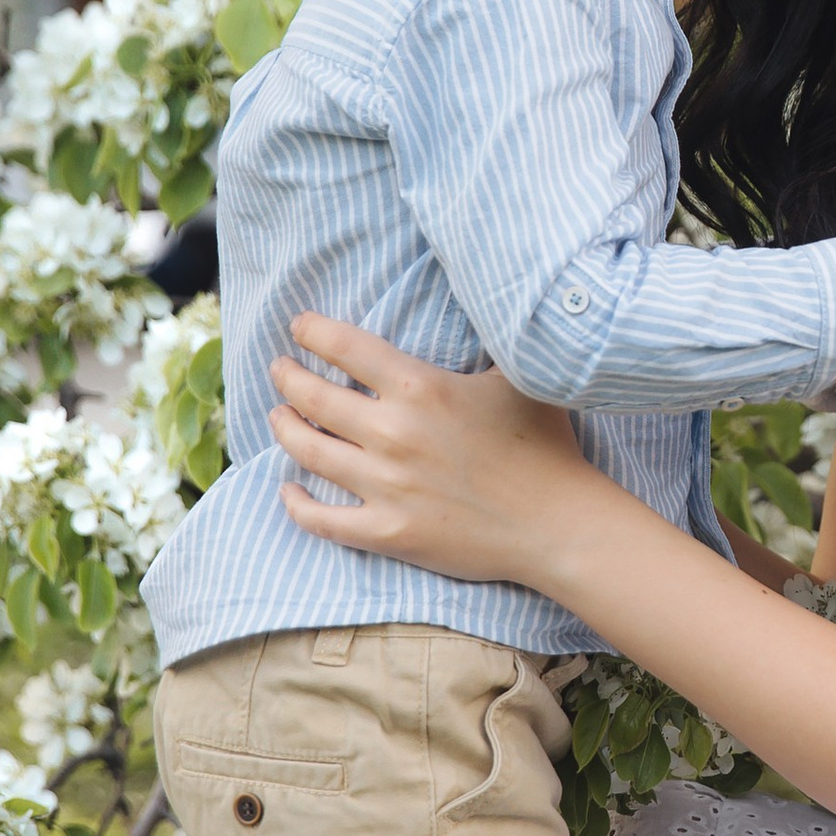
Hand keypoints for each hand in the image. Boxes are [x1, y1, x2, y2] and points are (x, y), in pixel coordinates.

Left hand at [268, 315, 603, 585]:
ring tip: (276, 416)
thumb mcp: (515, 377)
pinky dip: (296, 503)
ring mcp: (386, 486)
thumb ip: (481, 343)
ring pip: (308, 451)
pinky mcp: (389, 531)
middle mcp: (393, 433)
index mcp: (420, 387)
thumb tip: (473, 303)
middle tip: (279, 369)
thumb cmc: (545, 445)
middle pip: (313, 396)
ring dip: (284, 429)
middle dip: (287, 377)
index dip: (312, 332)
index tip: (299, 327)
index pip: (344, 347)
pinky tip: (288, 488)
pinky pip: (322, 519)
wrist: (558, 523)